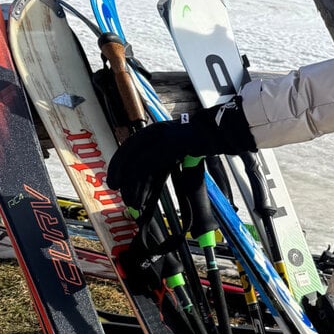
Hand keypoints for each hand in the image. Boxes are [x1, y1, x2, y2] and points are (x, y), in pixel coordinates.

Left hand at [107, 104, 254, 218]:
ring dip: (131, 185)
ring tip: (131, 201)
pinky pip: (145, 166)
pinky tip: (139, 197)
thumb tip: (153, 177)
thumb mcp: (179, 153)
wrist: (218, 134)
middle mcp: (154, 132)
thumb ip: (165, 162)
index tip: (117, 179)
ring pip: (134, 163)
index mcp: (155, 132)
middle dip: (118, 171)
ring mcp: (160, 137)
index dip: (120, 163)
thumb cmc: (203, 143)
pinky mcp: (166, 145)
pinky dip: (139, 184)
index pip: (130, 147)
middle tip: (115, 187)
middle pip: (127, 152)